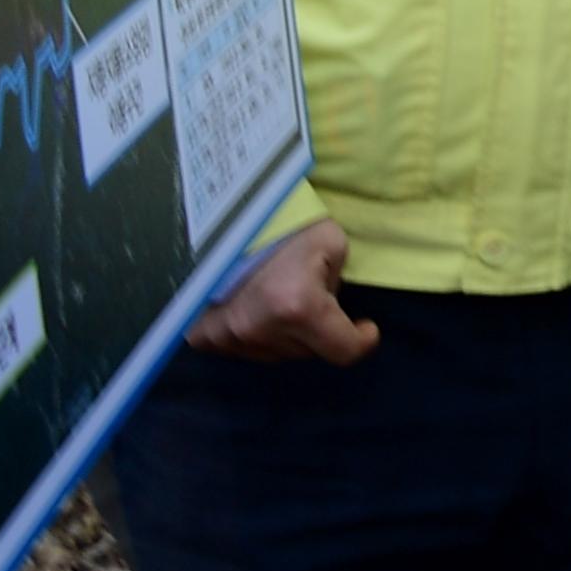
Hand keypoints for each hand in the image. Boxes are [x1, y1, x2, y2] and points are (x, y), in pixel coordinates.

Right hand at [188, 219, 377, 363]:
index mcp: (297, 307)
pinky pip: (244, 349)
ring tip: (282, 298)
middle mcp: (260, 331)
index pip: (343, 350)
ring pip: (276, 353)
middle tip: (314, 295)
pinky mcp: (204, 338)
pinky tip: (258, 308)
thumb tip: (329, 302)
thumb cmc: (282, 223)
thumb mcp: (331, 242)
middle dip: (318, 328)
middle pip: (307, 350)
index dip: (361, 340)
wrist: (219, 217)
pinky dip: (257, 334)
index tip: (366, 327)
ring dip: (286, 334)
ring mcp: (228, 338)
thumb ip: (338, 280)